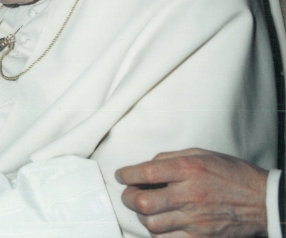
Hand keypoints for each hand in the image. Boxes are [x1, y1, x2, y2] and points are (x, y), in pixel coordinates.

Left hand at [115, 148, 268, 237]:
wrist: (262, 201)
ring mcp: (196, 220)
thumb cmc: (231, 174)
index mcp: (188, 170)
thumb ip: (170, 158)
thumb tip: (145, 167)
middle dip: (129, 198)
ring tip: (148, 209)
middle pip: (143, 202)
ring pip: (151, 224)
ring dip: (143, 216)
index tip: (122, 175)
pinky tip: (162, 224)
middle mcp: (190, 195)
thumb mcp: (200, 154)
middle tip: (131, 194)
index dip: (126, 174)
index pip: (145, 173)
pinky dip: (158, 233)